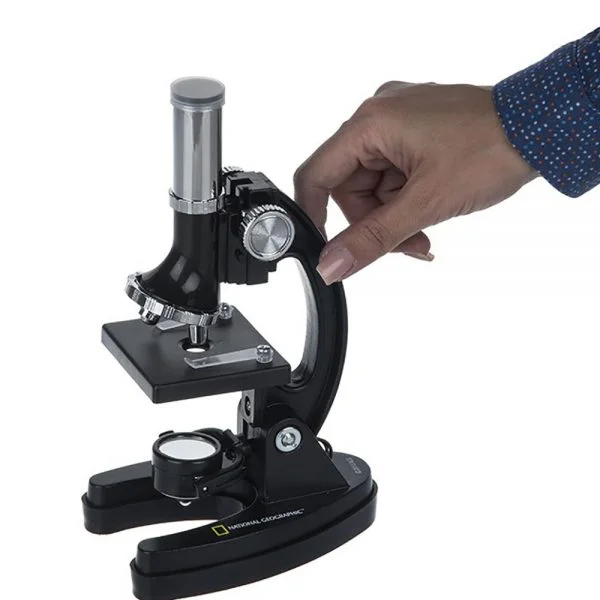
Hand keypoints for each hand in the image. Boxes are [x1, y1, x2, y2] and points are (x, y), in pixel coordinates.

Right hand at [294, 82, 537, 283]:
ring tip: (423, 236)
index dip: (314, 216)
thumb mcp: (425, 203)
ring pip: (373, 187)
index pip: (316, 175)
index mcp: (370, 123)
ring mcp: (399, 123)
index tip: (325, 249)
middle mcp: (379, 117)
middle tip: (401, 245)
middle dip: (372, 224)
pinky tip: (427, 218)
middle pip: (348, 187)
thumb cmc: (493, 148)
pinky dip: (406, 203)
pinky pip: (393, 177)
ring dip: (393, 218)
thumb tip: (332, 265)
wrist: (543, 128)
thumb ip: (372, 239)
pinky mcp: (415, 133)